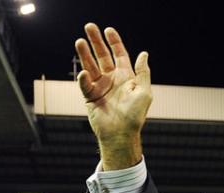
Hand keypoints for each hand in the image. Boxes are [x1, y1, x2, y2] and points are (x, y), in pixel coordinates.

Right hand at [75, 24, 151, 169]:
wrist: (121, 134)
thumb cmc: (135, 115)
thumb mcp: (144, 92)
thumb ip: (142, 73)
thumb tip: (144, 53)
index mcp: (126, 77)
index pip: (119, 55)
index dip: (114, 42)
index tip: (108, 30)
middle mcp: (112, 80)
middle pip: (102, 56)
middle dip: (96, 41)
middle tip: (89, 27)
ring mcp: (100, 87)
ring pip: (90, 66)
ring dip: (85, 54)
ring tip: (79, 41)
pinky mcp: (90, 96)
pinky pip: (84, 83)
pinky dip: (83, 78)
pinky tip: (84, 74)